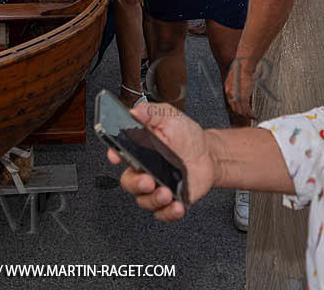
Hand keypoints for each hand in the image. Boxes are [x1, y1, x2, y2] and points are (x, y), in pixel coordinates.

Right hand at [108, 101, 217, 221]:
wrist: (208, 153)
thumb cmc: (186, 135)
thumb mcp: (169, 116)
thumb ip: (150, 112)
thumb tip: (134, 111)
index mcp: (139, 149)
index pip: (119, 152)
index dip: (114, 155)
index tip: (116, 156)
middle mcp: (144, 170)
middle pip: (128, 182)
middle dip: (136, 184)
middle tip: (147, 180)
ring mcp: (156, 187)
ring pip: (144, 200)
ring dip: (153, 200)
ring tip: (166, 193)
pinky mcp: (170, 200)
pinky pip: (163, 213)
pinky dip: (168, 213)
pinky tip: (176, 206)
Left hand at [225, 50, 259, 115]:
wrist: (243, 65)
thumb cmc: (242, 68)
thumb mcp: (237, 77)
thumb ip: (239, 84)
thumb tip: (245, 86)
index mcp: (228, 89)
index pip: (231, 102)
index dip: (237, 108)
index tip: (243, 110)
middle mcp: (230, 94)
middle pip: (235, 108)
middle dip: (242, 113)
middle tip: (249, 116)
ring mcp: (235, 96)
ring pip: (241, 110)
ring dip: (247, 115)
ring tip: (253, 117)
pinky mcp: (242, 97)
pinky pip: (246, 109)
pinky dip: (251, 114)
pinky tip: (254, 116)